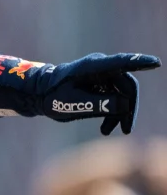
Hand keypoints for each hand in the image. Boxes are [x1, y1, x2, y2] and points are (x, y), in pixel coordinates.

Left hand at [40, 53, 159, 134]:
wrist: (39, 94)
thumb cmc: (52, 96)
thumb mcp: (72, 102)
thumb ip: (98, 103)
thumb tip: (124, 104)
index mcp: (93, 66)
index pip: (121, 63)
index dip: (139, 63)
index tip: (155, 63)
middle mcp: (101, 68)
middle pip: (127, 86)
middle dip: (128, 108)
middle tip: (126, 129)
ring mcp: (102, 76)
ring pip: (122, 94)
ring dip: (120, 114)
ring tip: (106, 131)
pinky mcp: (102, 85)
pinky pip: (115, 98)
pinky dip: (113, 113)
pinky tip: (106, 128)